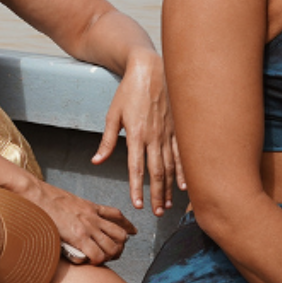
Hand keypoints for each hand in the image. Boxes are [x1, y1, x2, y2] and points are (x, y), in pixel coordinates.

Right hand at [30, 180, 134, 264]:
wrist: (36, 194)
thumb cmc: (45, 197)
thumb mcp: (68, 200)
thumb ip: (76, 209)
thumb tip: (74, 215)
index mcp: (90, 207)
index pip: (116, 215)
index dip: (128, 226)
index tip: (132, 231)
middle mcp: (93, 217)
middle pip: (121, 234)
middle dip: (120, 245)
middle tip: (114, 252)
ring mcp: (88, 227)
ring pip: (113, 246)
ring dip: (110, 255)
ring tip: (102, 259)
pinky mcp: (78, 237)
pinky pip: (97, 255)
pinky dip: (97, 261)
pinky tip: (91, 262)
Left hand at [92, 50, 183, 214]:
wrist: (151, 70)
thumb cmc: (128, 91)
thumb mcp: (113, 115)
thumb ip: (107, 141)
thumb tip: (97, 161)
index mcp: (136, 135)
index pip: (136, 168)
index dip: (137, 188)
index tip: (138, 204)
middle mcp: (154, 137)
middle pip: (156, 172)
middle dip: (157, 194)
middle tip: (157, 213)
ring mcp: (169, 132)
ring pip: (171, 166)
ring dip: (169, 187)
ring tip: (169, 205)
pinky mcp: (179, 127)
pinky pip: (183, 153)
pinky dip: (184, 170)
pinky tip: (185, 184)